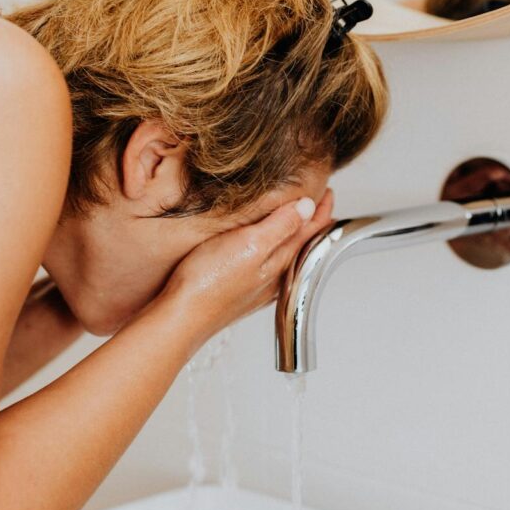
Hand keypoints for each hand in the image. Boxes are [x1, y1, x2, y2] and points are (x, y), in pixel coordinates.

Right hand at [158, 189, 334, 341]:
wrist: (182, 318)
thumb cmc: (210, 283)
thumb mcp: (250, 244)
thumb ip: (281, 226)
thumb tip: (307, 207)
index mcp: (280, 261)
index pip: (311, 231)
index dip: (321, 210)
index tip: (328, 192)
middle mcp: (274, 276)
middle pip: (302, 244)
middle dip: (311, 222)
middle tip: (319, 203)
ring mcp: (258, 286)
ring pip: (286, 256)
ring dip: (294, 236)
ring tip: (297, 221)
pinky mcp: (241, 291)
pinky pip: (267, 265)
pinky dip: (274, 250)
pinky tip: (264, 251)